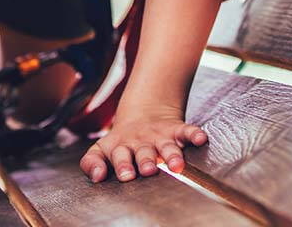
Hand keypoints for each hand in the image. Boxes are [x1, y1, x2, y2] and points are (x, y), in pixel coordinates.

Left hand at [78, 104, 207, 182]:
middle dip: (146, 161)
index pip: (119, 155)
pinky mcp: (175, 130)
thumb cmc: (121, 143)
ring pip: (167, 146)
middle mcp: (140, 142)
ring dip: (172, 154)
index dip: (122, 165)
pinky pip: (186, 131)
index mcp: (120, 147)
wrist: (142, 114)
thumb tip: (96, 177)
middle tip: (148, 170)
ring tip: (176, 164)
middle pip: (144, 152)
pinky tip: (200, 139)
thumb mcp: (101, 149)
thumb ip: (92, 162)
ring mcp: (159, 136)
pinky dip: (194, 134)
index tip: (126, 176)